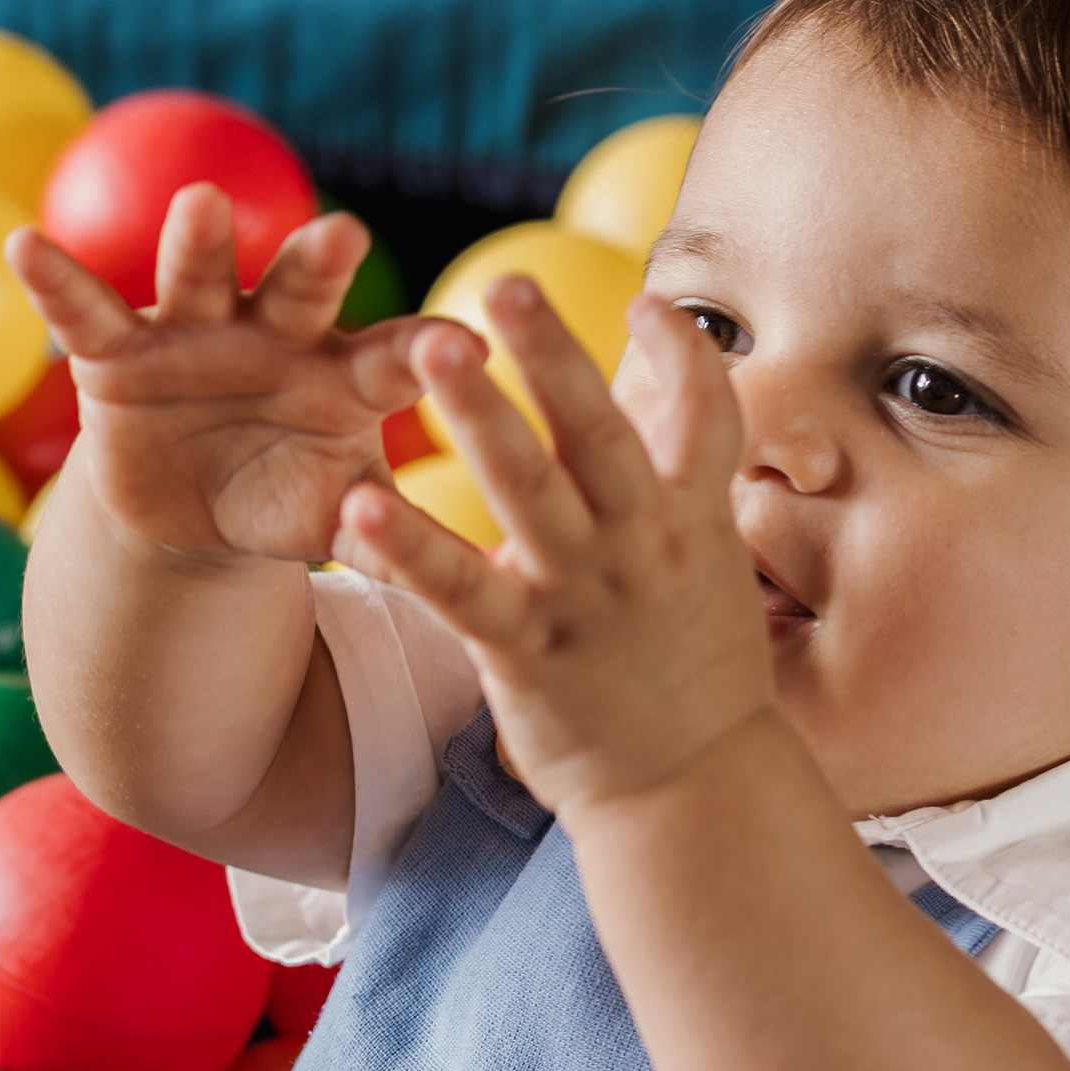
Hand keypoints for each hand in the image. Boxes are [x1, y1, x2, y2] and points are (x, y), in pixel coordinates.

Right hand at [9, 185, 471, 569]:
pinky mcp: (117, 352)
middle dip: (319, 264)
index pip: (394, 356)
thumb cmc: (283, 499)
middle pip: (301, 291)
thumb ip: (380, 535)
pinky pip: (84, 311)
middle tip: (346, 235)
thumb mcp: (332, 519)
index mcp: (345, 375)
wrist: (190, 509)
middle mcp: (276, 334)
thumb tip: (449, 573)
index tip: (469, 344)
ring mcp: (195, 331)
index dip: (426, 352)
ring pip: (201, 277)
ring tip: (200, 203)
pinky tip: (22, 243)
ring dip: (200, 242)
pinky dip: (54, 279)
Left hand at [332, 277, 775, 819]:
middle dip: (555, 354)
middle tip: (508, 280)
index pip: (706, 419)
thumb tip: (663, 402)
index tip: (649, 303)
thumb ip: (683, 485)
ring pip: (528, 493)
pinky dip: (410, 547)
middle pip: (598, 435)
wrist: (691, 790)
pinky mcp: (527, 651)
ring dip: (481, 417)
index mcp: (692, 523)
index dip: (683, 355)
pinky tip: (359, 503)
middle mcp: (642, 548)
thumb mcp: (711, 569)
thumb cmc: (693, 670)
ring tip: (433, 347)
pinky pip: (460, 589)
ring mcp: (584, 599)